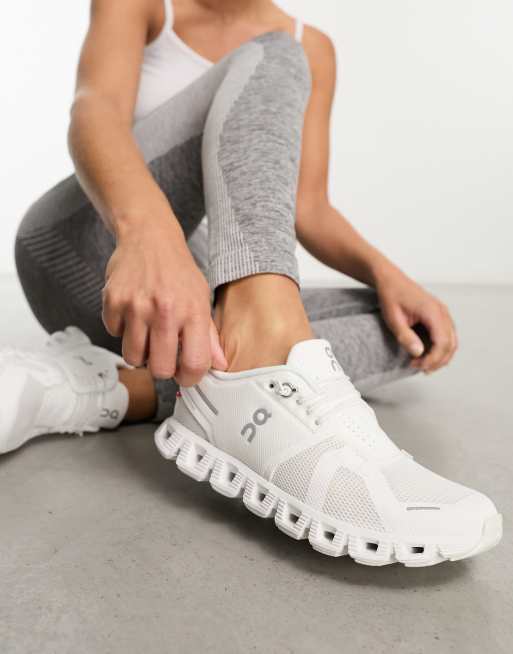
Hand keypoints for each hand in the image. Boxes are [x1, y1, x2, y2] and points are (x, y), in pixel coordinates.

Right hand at [102, 216, 226, 384]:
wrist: (149, 237)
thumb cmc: (178, 271)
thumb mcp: (202, 298)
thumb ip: (209, 335)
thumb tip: (219, 365)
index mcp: (193, 311)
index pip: (194, 364)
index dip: (190, 377)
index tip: (186, 374)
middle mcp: (165, 310)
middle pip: (160, 369)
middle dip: (162, 368)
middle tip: (164, 354)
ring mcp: (136, 306)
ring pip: (133, 357)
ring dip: (140, 351)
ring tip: (148, 332)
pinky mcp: (113, 301)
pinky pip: (114, 335)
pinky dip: (122, 330)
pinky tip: (132, 313)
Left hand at [375, 268, 457, 372]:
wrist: (390, 280)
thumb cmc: (390, 297)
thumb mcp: (393, 319)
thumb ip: (405, 336)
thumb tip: (418, 353)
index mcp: (432, 311)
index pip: (442, 342)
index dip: (432, 359)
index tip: (417, 366)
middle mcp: (442, 312)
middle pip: (450, 344)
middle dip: (437, 361)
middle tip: (420, 369)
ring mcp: (443, 313)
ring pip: (452, 341)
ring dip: (441, 356)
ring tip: (423, 365)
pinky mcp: (440, 315)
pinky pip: (447, 335)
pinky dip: (440, 348)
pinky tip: (426, 355)